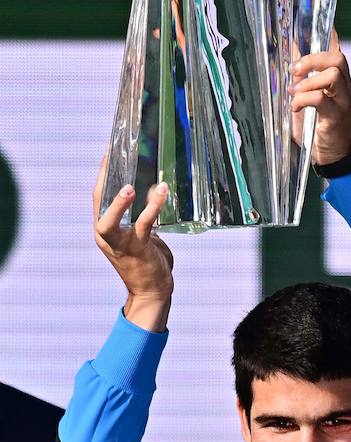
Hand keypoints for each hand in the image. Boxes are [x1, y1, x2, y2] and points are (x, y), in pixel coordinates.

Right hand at [93, 165, 173, 331]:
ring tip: (131, 185)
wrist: (152, 290)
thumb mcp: (144, 236)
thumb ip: (144, 216)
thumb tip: (155, 193)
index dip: (103, 174)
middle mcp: (107, 235)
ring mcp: (120, 243)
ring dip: (120, 202)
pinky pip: (144, 225)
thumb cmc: (148, 261)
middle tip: (111, 155)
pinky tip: (161, 192)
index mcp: (105, 229)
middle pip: (97, 203)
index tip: (109, 151)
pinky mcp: (138, 249)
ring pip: (110, 221)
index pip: (99, 196)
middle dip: (103, 179)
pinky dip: (152, 208)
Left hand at [289, 31, 350, 165]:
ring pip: (334, 74)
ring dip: (308, 81)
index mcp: (338, 79)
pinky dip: (303, 100)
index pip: (337, 50)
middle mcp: (344, 87)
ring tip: (294, 92)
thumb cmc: (318, 124)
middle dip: (313, 60)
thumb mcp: (307, 95)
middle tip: (295, 71)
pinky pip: (321, 99)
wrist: (333, 154)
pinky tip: (296, 107)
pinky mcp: (336, 117)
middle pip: (338, 58)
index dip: (330, 34)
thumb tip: (290, 51)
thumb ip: (301, 75)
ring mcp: (343, 101)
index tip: (322, 21)